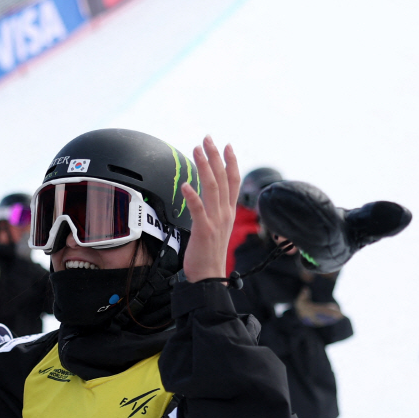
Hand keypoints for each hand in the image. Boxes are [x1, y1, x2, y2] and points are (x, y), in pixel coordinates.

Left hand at [179, 137, 239, 282]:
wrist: (209, 279)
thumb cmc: (208, 256)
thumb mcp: (214, 229)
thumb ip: (212, 212)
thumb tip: (203, 199)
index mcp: (228, 212)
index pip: (233, 181)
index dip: (230, 162)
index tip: (226, 145)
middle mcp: (225, 213)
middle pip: (223, 178)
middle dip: (215, 156)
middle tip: (207, 138)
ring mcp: (216, 221)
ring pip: (212, 188)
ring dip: (205, 167)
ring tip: (197, 150)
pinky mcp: (204, 231)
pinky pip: (199, 210)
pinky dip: (193, 197)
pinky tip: (185, 185)